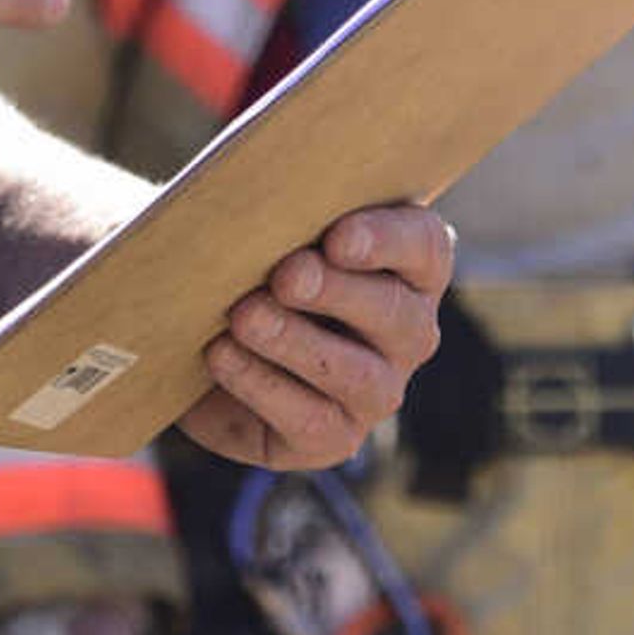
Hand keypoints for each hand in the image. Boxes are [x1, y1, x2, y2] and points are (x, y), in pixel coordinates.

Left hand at [178, 202, 453, 470]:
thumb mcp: (272, 233)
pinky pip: (309, 417)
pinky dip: (261, 383)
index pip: (424, 245)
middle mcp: (408, 332)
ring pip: (356, 372)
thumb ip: (281, 213)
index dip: (385, 240)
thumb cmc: (256, 266)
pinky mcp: (334, 437)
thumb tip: (252, 197)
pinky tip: (221, 354)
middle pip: (393, 311)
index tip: (336, 237)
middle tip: (285, 276)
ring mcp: (378, 390)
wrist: (209, 343)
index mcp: (409, 267)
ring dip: (296, 342)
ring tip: (245, 316)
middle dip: (335, 291)